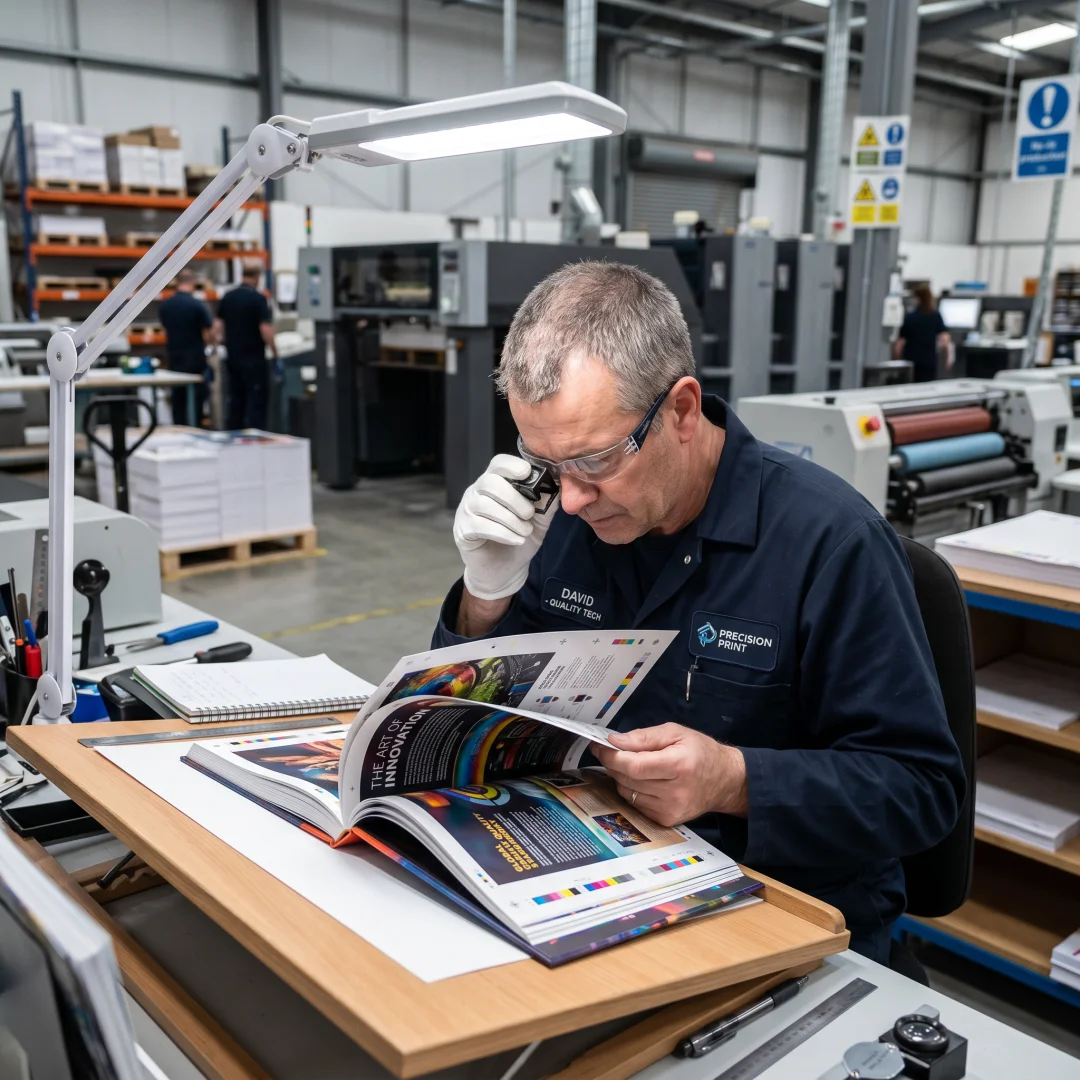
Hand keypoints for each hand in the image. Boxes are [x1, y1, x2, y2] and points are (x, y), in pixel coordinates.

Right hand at [454, 454, 558, 600]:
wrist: (506, 570)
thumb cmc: (519, 538)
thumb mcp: (539, 520)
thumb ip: (547, 502)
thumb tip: (558, 485)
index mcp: (495, 483)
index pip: (498, 463)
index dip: (511, 465)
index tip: (527, 473)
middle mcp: (477, 492)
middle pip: (490, 482)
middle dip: (514, 498)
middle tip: (529, 514)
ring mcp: (467, 511)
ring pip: (485, 505)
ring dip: (511, 519)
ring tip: (525, 531)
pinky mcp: (463, 531)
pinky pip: (480, 526)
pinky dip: (503, 533)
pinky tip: (516, 540)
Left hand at [594, 723, 747, 826]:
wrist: (725, 781)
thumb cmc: (700, 752)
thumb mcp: (676, 733)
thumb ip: (644, 736)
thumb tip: (615, 741)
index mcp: (678, 765)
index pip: (634, 766)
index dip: (611, 756)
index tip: (598, 746)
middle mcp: (675, 792)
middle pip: (627, 780)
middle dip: (614, 764)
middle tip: (612, 751)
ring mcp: (671, 809)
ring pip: (627, 793)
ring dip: (621, 777)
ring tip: (632, 765)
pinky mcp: (667, 820)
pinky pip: (636, 804)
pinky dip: (632, 790)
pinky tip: (643, 780)